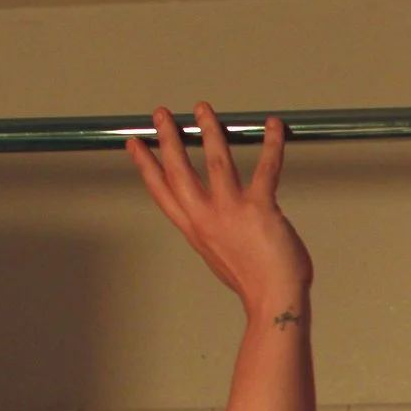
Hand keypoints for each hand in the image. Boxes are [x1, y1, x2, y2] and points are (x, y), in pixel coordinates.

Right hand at [127, 102, 313, 320]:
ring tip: (202, 109)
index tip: (136, 145)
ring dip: (209, 131)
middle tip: (161, 114)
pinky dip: (271, 143)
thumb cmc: (256, 283)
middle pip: (179, 171)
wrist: (274, 300)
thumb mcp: (222, 256)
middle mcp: (207, 218)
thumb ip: (217, 233)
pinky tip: (272, 125)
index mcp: (196, 230)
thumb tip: (224, 218)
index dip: (147, 166)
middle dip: (168, 139)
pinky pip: (266, 167)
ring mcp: (231, 212)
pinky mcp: (259, 208)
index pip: (163, 192)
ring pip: (215, 161)